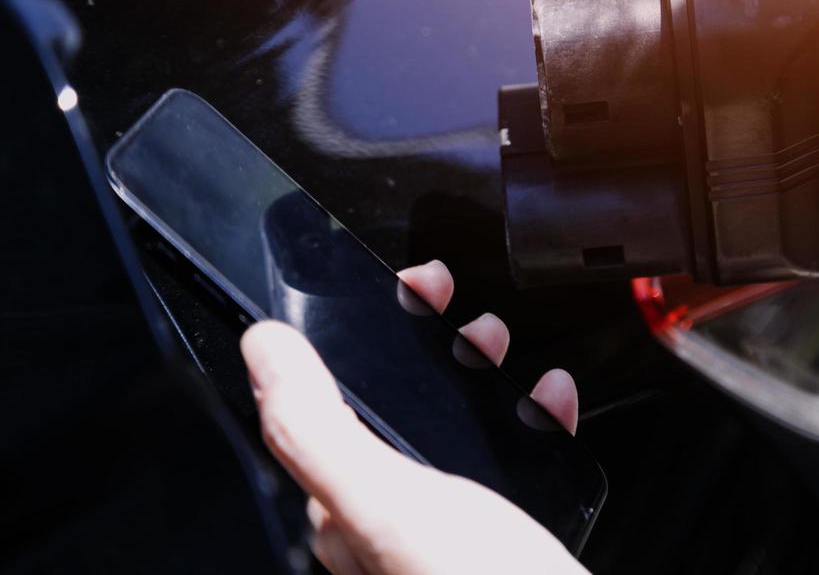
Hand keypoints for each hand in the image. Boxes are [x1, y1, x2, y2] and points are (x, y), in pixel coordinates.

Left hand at [240, 260, 585, 574]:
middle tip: (449, 304)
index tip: (391, 289)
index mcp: (346, 517)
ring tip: (496, 342)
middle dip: (420, 347)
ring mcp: (449, 533)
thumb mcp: (393, 505)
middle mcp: (391, 525)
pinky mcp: (503, 538)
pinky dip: (527, 417)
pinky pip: (507, 460)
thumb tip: (263, 351)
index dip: (348, 339)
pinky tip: (547, 403)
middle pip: (388, 413)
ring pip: (449, 429)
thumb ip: (321, 430)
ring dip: (474, 374)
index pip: (322, 412)